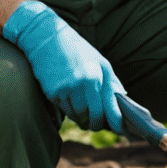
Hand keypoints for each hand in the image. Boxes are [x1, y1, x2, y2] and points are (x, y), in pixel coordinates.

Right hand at [2, 1, 124, 132]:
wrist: (45, 37)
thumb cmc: (76, 49)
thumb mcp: (99, 60)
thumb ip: (110, 82)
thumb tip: (121, 102)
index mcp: (97, 75)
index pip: (108, 109)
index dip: (115, 123)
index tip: (119, 130)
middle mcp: (83, 84)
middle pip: (93, 117)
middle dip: (96, 124)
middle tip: (96, 124)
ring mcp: (66, 89)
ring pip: (77, 116)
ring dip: (81, 117)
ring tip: (82, 109)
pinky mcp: (51, 92)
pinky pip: (64, 110)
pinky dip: (68, 109)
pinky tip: (68, 97)